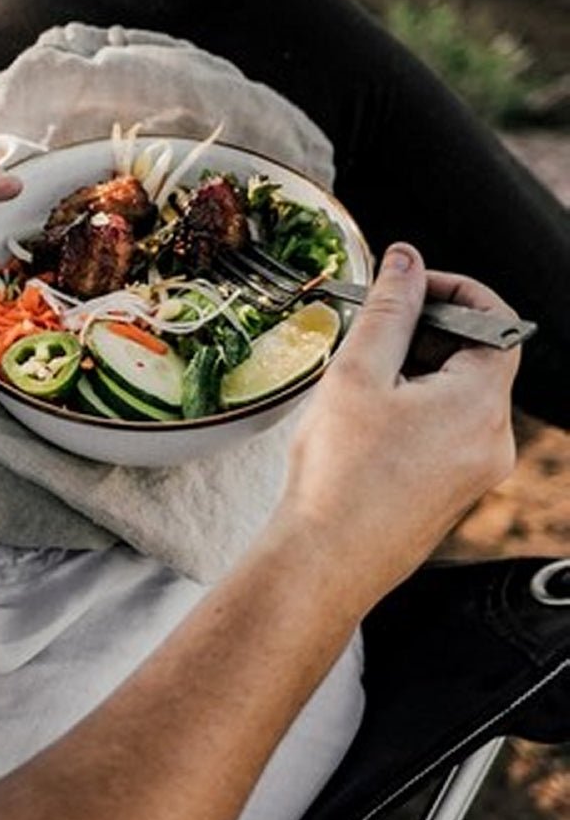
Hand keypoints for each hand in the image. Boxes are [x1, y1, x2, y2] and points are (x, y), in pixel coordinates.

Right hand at [270, 242, 519, 610]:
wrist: (325, 560)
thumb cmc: (339, 474)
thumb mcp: (358, 374)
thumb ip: (388, 309)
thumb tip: (407, 259)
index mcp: (481, 402)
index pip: (493, 319)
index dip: (449, 290)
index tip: (403, 286)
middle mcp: (493, 438)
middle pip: (474, 356)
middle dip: (421, 333)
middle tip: (365, 335)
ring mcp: (476, 470)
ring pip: (455, 394)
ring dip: (411, 373)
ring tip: (355, 388)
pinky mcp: (452, 491)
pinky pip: (443, 430)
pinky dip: (411, 410)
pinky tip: (362, 426)